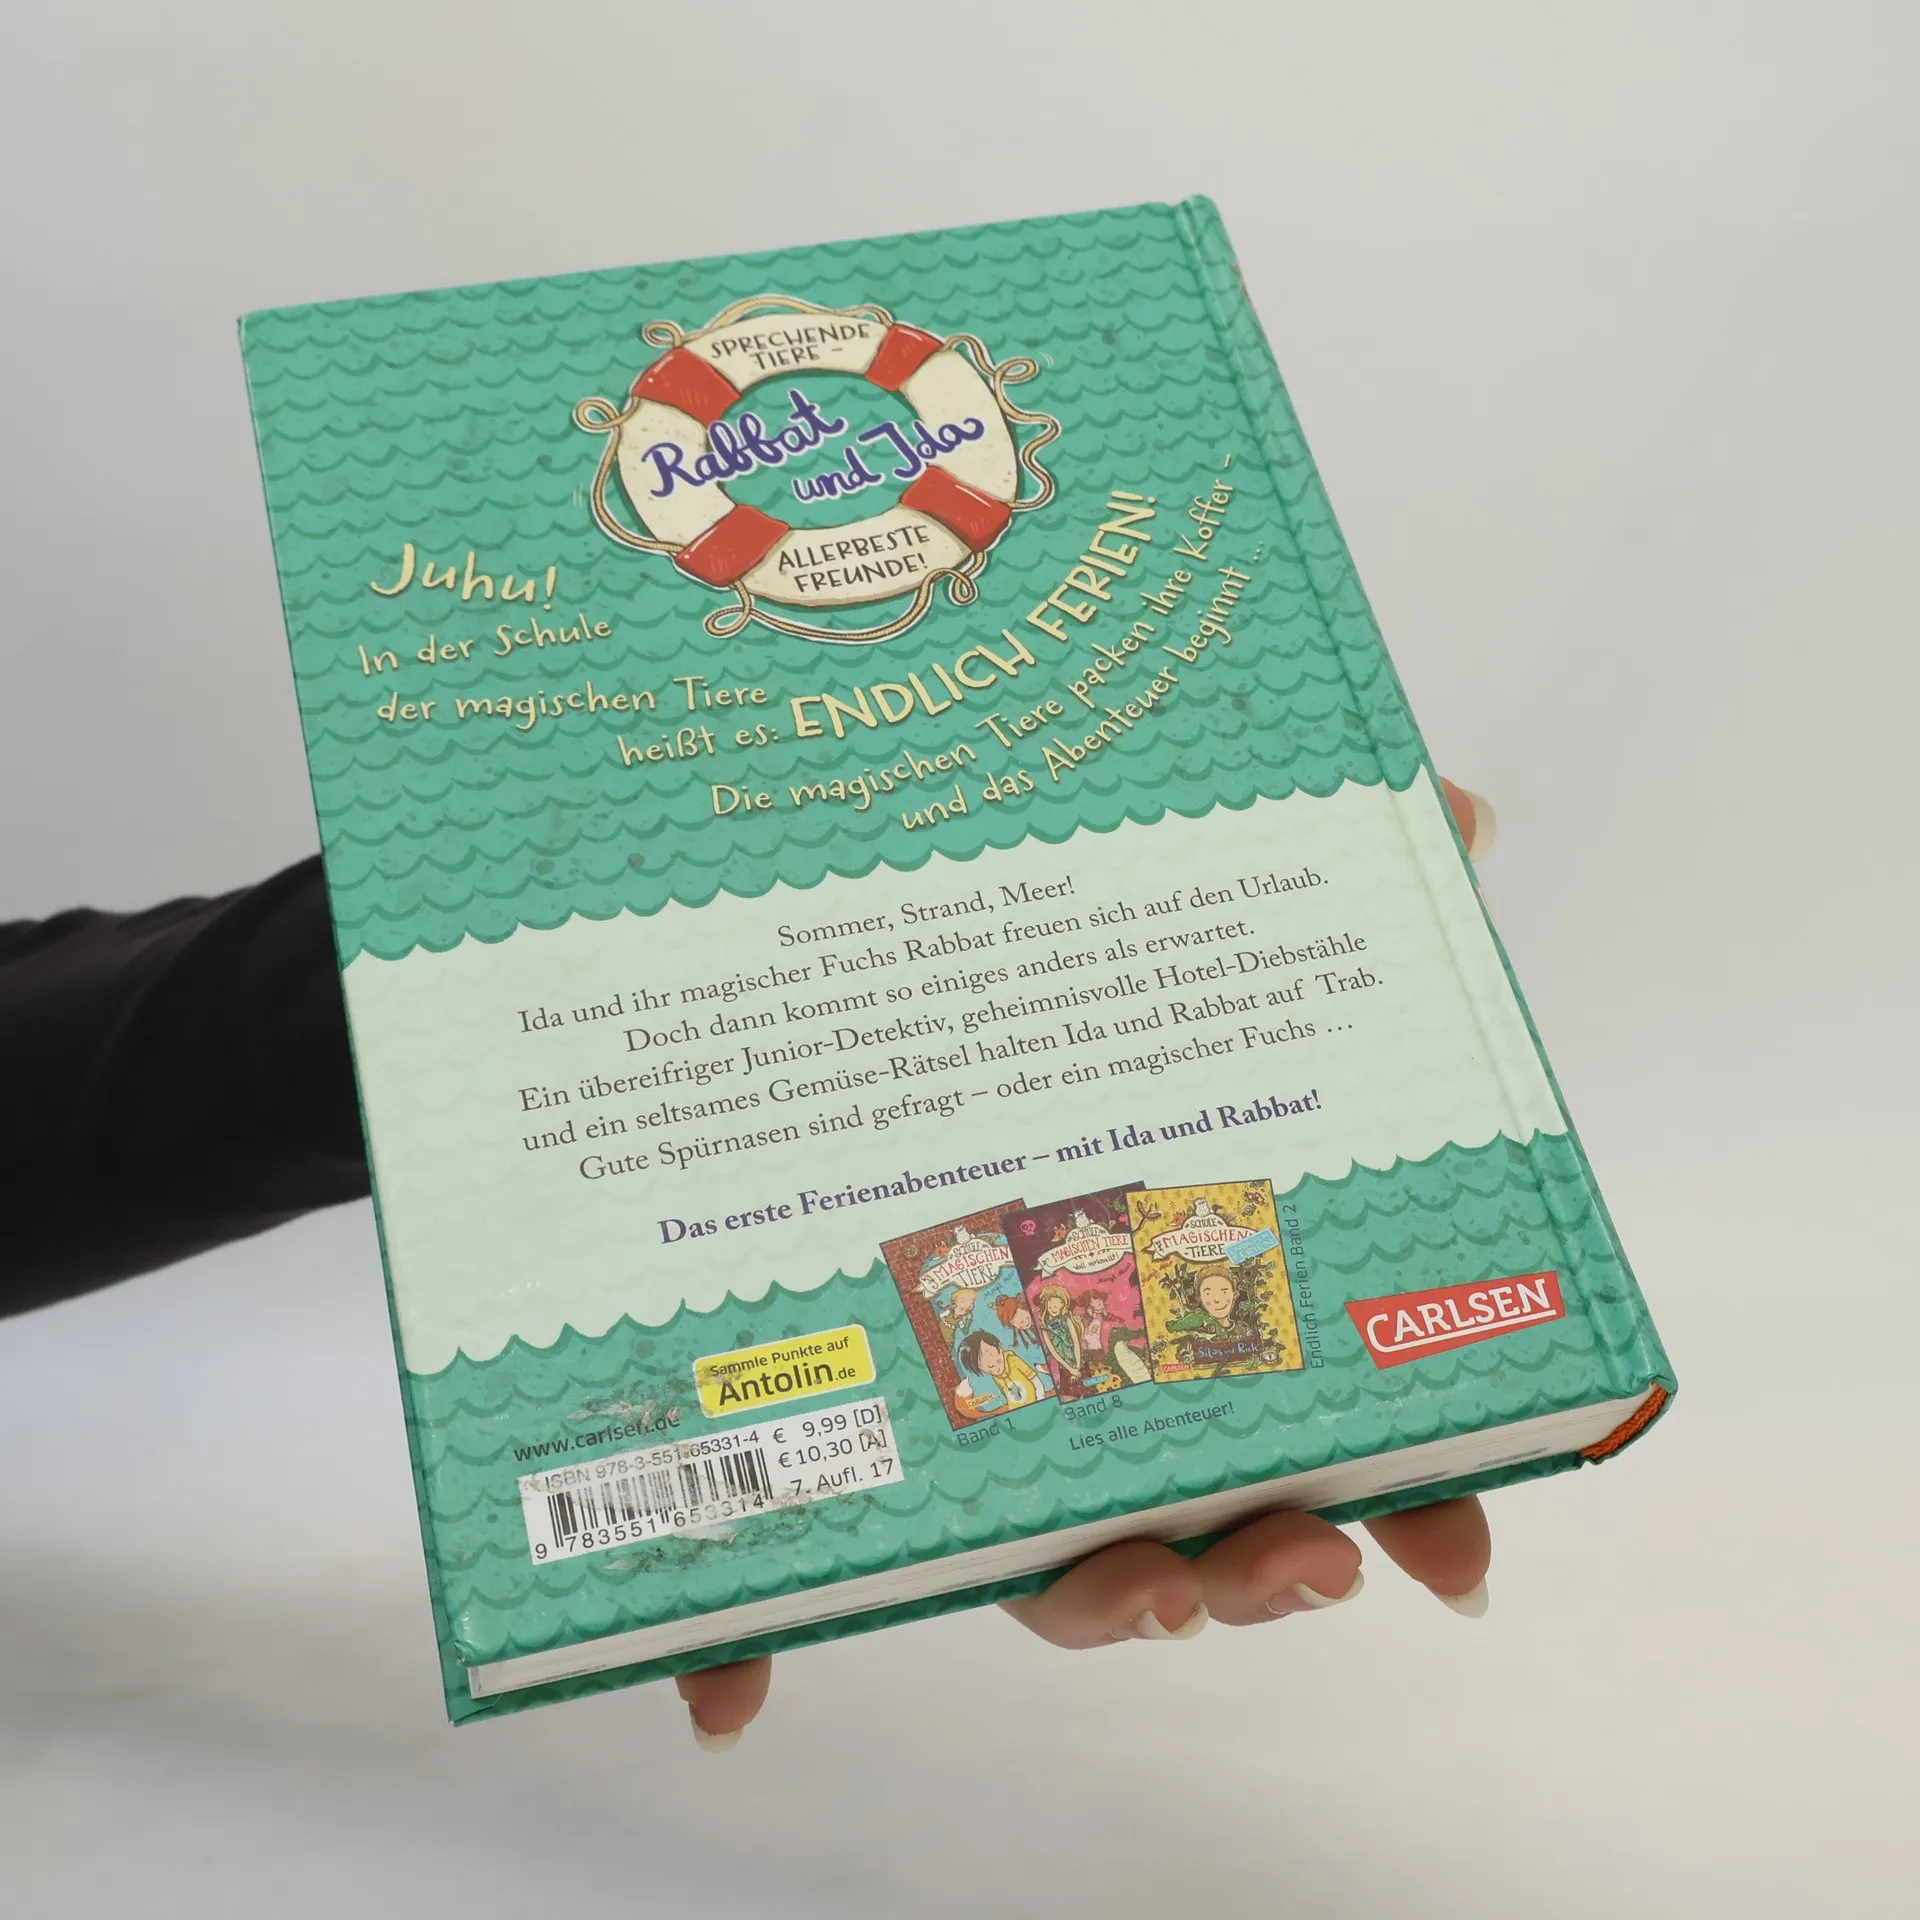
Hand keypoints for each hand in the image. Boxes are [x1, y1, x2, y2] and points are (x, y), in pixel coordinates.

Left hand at [679, 777, 1498, 1747]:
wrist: (776, 967)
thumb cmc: (1025, 970)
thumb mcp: (1176, 906)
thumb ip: (1319, 869)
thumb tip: (1458, 813)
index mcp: (1189, 1282)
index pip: (1322, 1420)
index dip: (1408, 1503)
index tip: (1457, 1555)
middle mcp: (1088, 1367)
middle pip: (1193, 1515)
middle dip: (1259, 1569)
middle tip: (1305, 1556)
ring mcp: (953, 1405)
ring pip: (1034, 1562)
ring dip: (1098, 1600)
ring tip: (1134, 1585)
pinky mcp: (796, 1414)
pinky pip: (773, 1564)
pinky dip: (744, 1646)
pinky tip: (723, 1704)